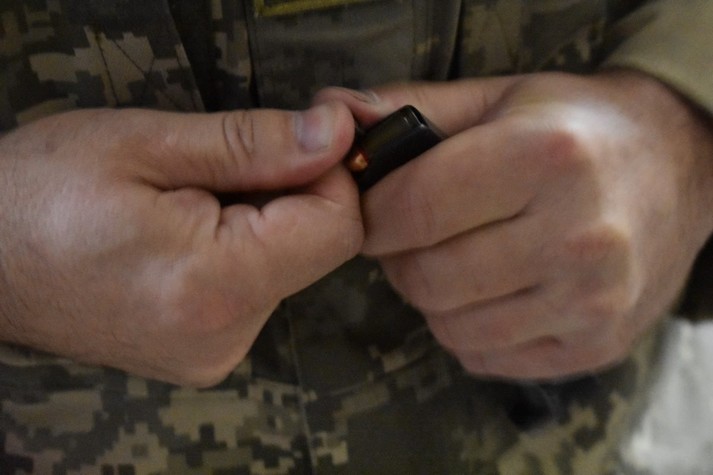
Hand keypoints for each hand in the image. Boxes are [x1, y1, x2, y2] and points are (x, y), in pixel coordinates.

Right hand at [0, 104, 361, 385]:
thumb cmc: (42, 194)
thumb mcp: (148, 144)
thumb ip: (256, 143)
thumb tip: (338, 135)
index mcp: (214, 284)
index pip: (337, 229)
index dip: (330, 174)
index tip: (292, 139)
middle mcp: (225, 335)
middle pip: (316, 249)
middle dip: (289, 194)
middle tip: (218, 167)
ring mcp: (216, 353)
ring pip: (289, 266)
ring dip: (261, 222)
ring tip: (187, 205)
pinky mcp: (206, 354)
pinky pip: (257, 290)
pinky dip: (242, 251)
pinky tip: (187, 236)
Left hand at [316, 72, 712, 379]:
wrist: (678, 169)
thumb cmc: (576, 128)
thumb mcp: (498, 97)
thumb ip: (410, 107)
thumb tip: (331, 115)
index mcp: (546, 159)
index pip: (413, 210)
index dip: (372, 214)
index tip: (372, 208)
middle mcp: (578, 236)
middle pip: (426, 277)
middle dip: (397, 256)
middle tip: (411, 233)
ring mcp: (591, 301)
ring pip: (449, 325)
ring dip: (431, 294)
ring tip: (453, 256)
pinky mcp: (594, 346)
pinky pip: (484, 356)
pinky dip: (467, 327)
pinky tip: (489, 290)